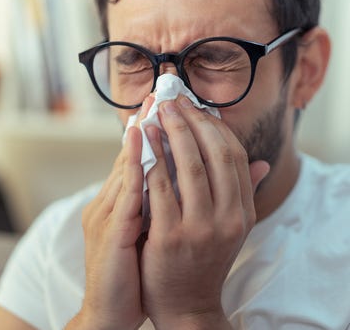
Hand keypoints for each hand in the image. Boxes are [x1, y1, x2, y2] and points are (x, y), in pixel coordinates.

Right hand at [70, 99, 153, 329]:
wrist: (114, 307)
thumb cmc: (137, 266)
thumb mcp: (146, 229)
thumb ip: (157, 199)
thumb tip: (175, 174)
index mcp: (122, 202)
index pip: (138, 159)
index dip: (153, 132)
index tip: (169, 108)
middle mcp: (111, 203)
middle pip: (130, 154)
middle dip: (149, 123)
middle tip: (163, 96)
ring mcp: (107, 215)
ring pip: (125, 165)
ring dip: (139, 133)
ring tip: (152, 106)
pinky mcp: (108, 231)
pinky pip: (125, 191)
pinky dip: (132, 162)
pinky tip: (140, 139)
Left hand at [141, 95, 269, 328]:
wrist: (186, 305)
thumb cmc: (204, 259)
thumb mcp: (230, 228)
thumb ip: (241, 193)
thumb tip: (262, 163)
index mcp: (243, 212)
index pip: (235, 156)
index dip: (215, 127)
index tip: (196, 109)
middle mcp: (227, 218)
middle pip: (214, 154)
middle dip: (192, 122)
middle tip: (173, 102)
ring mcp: (200, 228)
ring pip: (189, 166)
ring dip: (172, 134)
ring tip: (157, 114)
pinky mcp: (171, 237)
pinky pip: (161, 188)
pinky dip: (153, 160)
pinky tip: (143, 142)